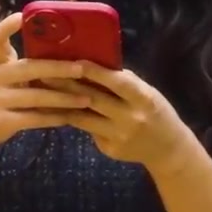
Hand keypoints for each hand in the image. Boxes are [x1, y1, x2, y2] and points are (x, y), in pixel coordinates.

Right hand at [0, 13, 93, 152]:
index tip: (22, 17)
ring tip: (87, 98)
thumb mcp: (2, 74)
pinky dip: (55, 118)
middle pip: (29, 68)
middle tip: (81, 68)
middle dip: (58, 68)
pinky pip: (34, 118)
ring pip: (37, 96)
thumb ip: (23, 63)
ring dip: (64, 98)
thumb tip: (63, 49)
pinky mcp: (2, 121)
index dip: (6, 26)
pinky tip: (71, 117)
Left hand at [55, 62, 191, 172]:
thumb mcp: (147, 93)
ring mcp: (118, 136)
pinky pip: (88, 130)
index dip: (94, 72)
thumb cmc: (156, 112)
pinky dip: (74, 118)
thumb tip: (93, 64)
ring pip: (84, 118)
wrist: (168, 150)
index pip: (116, 82)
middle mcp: (130, 118)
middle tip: (45, 73)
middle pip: (93, 100)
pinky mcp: (109, 149)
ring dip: (62, 104)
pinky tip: (58, 110)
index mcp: (143, 99)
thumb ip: (124, 82)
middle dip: (67, 85)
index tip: (72, 61)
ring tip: (44, 91)